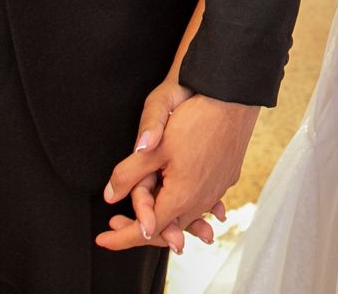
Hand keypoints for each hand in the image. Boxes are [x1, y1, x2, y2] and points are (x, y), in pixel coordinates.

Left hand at [98, 91, 254, 253]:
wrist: (234, 99)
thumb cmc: (195, 119)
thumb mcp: (154, 147)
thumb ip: (129, 174)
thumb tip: (110, 196)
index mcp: (181, 197)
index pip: (146, 230)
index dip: (122, 238)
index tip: (103, 239)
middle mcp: (202, 200)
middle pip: (168, 227)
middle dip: (141, 228)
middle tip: (116, 223)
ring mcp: (217, 189)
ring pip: (188, 215)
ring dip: (167, 218)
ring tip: (147, 216)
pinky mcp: (226, 177)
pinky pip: (205, 201)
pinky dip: (191, 207)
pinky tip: (191, 208)